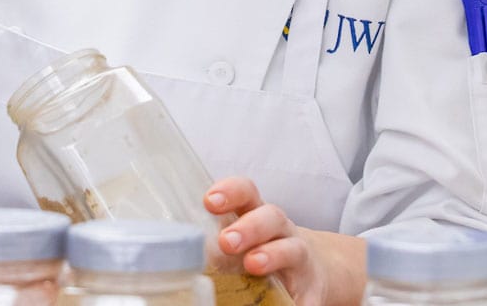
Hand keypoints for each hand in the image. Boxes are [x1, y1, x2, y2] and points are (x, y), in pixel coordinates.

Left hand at [206, 177, 364, 305]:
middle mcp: (281, 231)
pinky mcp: (311, 289)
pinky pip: (306, 294)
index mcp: (257, 216)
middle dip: (249, 226)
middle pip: (271, 217)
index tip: (210, 201)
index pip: (246, 193)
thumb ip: (213, 244)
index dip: (231, 191)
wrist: (309, 272)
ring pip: (292, 249)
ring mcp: (299, 258)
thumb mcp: (240, 239)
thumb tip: (174, 261)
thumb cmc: (262, 252)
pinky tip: (291, 305)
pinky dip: (299, 301)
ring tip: (253, 264)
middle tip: (226, 241)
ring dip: (273, 254)